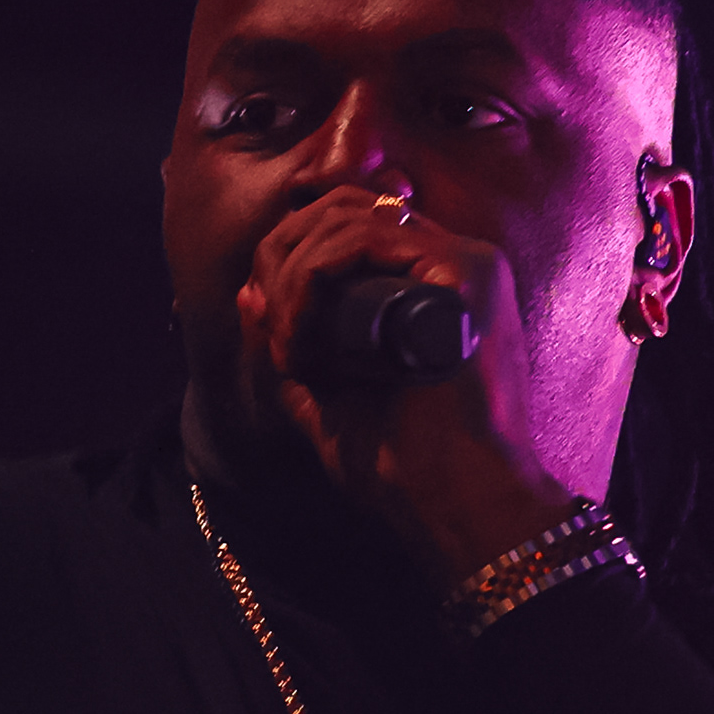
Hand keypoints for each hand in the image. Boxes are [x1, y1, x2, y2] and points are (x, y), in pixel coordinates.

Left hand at [234, 182, 576, 579]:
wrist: (457, 509)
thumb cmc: (404, 468)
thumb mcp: (328, 396)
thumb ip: (292, 346)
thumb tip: (248, 294)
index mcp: (433, 282)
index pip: (350, 221)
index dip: (291, 253)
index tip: (267, 321)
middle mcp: (455, 260)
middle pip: (343, 204)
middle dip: (280, 254)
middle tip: (269, 325)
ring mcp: (466, 262)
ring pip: (346, 217)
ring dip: (291, 276)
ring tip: (288, 346)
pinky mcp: (464, 275)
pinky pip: (363, 240)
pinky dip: (311, 280)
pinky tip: (302, 336)